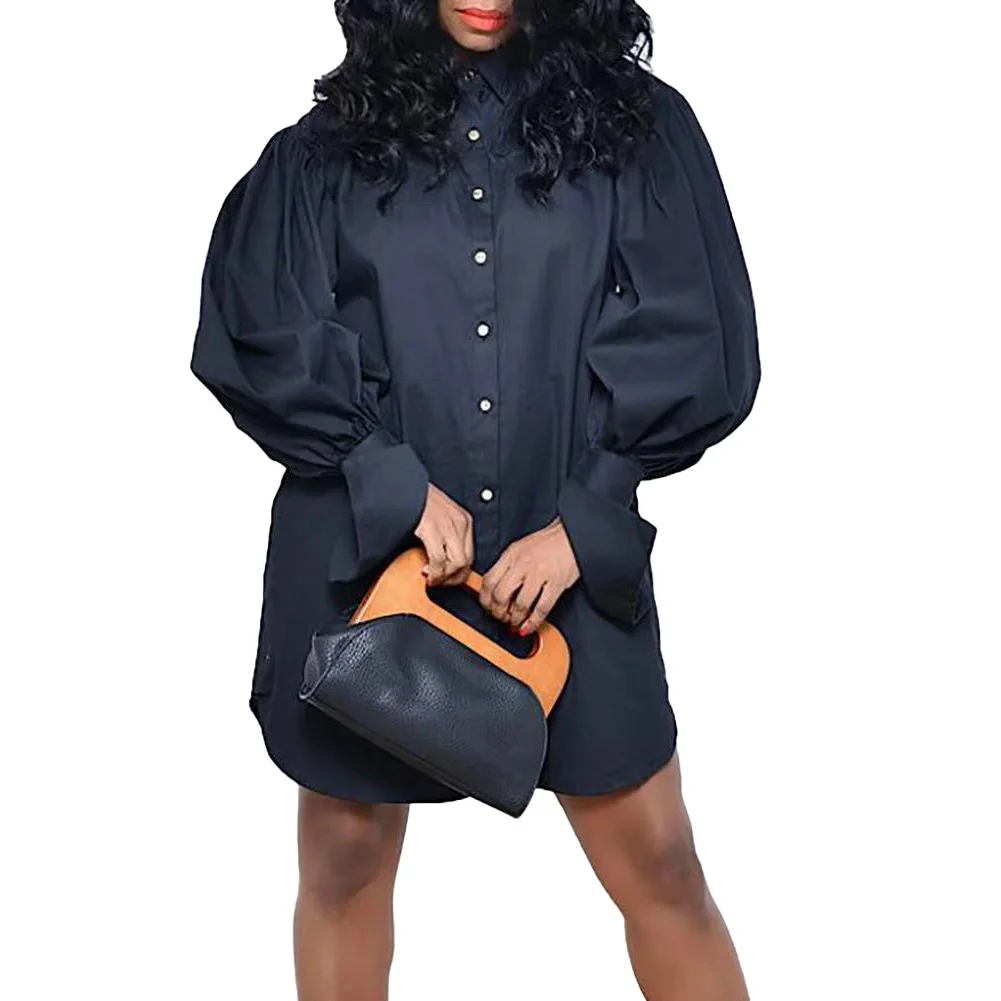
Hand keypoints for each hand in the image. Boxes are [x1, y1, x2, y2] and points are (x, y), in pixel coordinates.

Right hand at [414, 483, 474, 585]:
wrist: (402, 485)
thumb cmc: (417, 501)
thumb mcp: (440, 517)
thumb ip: (446, 536)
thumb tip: (445, 562)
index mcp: (464, 520)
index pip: (471, 555)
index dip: (459, 573)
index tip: (447, 579)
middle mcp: (460, 523)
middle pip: (466, 562)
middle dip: (453, 579)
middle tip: (438, 582)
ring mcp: (447, 525)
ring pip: (456, 563)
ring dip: (443, 577)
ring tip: (431, 578)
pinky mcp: (432, 528)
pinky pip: (439, 559)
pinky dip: (434, 572)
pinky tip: (426, 572)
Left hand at [479, 516, 579, 634]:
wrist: (571, 534)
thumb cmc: (547, 542)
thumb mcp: (520, 548)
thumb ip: (507, 566)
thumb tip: (495, 589)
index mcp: (511, 554)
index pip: (488, 581)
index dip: (485, 600)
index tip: (488, 608)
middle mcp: (523, 564)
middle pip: (500, 595)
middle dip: (498, 613)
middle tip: (501, 618)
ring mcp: (540, 573)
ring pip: (520, 605)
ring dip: (515, 620)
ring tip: (515, 624)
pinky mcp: (556, 583)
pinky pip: (542, 608)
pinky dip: (533, 622)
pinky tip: (528, 627)